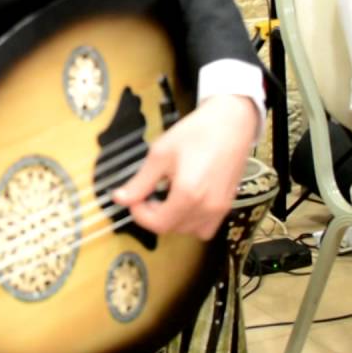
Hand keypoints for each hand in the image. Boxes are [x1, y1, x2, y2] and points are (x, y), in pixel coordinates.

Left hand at [112, 94, 257, 240]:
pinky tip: (185, 202)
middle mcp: (206, 207)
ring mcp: (220, 208)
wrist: (231, 122)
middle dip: (154, 215)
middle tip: (148, 194)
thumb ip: (140, 182)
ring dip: (172, 219)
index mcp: (188, 194)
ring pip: (188, 230)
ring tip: (167, 196)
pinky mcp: (228, 204)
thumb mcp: (160, 154)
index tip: (134, 199)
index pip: (158, 223)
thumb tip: (120, 199)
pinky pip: (206, 227)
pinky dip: (192, 222)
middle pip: (172, 228)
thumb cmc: (196, 132)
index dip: (140, 215)